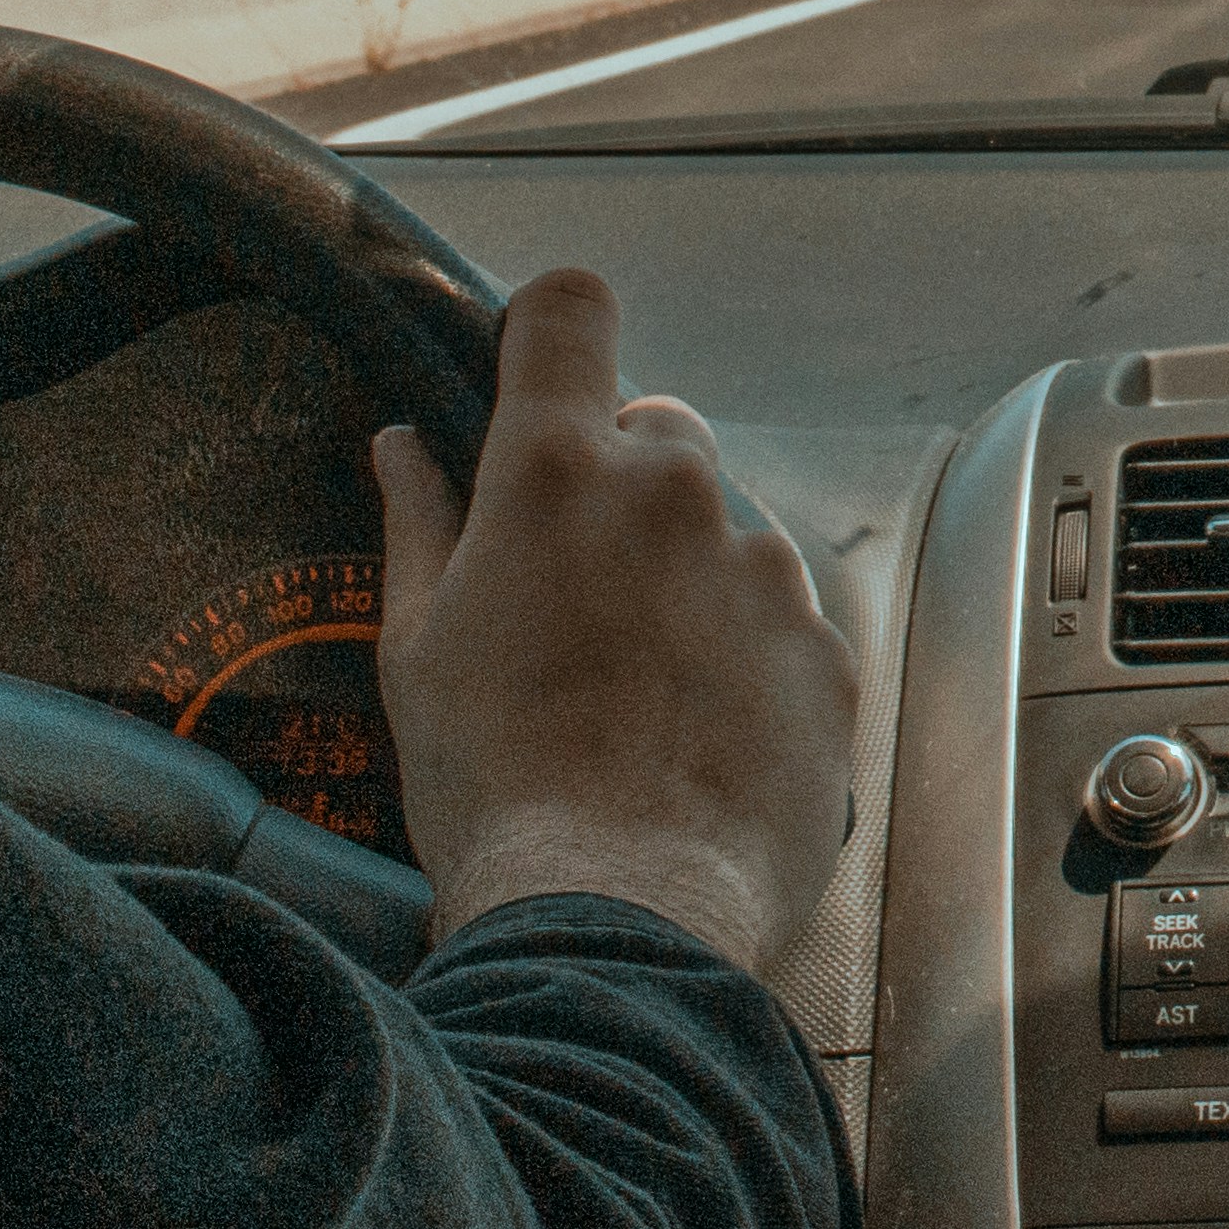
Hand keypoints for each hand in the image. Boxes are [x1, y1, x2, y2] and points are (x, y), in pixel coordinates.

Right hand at [369, 269, 857, 963]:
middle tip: (574, 592)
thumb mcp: (415, 650)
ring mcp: (763, 571)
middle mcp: (678, 494)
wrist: (615, 918)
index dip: (553, 329)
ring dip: (687, 578)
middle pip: (657, 430)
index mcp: (561, 473)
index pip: (570, 310)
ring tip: (635, 692)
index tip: (542, 375)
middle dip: (620, 485)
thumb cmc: (490, 787)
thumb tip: (402, 444)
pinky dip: (745, 655)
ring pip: (724, 531)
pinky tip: (694, 734)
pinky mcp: (826, 649)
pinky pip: (780, 618)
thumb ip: (420, 524)